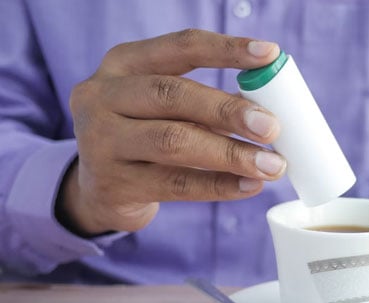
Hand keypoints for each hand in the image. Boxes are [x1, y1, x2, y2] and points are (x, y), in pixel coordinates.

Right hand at [58, 29, 285, 235]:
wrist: (96, 190)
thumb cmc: (145, 136)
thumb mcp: (165, 108)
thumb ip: (207, 103)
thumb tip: (267, 109)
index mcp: (123, 64)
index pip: (180, 47)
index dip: (227, 49)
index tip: (270, 55)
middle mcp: (103, 97)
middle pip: (173, 95)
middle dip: (229, 111)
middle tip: (272, 126)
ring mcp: (101, 142)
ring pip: (174, 142)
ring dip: (231, 154)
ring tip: (271, 164)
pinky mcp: (113, 185)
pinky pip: (176, 185)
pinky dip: (219, 186)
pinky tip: (250, 186)